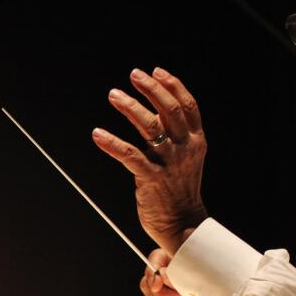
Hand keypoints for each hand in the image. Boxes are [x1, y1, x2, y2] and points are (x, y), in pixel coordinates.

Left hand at [93, 67, 207, 254]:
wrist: (183, 223)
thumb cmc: (179, 188)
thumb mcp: (184, 157)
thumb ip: (172, 133)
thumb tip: (151, 108)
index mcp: (196, 141)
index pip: (188, 106)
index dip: (173, 85)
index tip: (155, 71)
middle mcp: (185, 148)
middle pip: (170, 110)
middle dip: (151, 89)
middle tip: (133, 75)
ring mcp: (169, 163)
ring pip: (150, 127)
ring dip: (130, 107)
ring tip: (114, 95)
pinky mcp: (151, 178)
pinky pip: (130, 155)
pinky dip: (112, 143)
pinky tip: (98, 133)